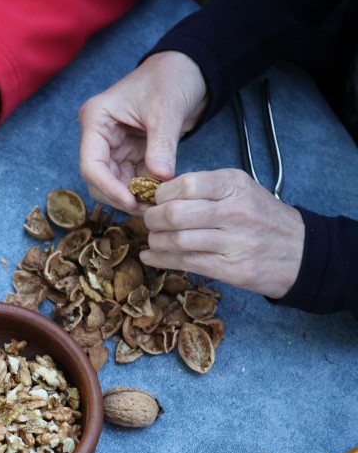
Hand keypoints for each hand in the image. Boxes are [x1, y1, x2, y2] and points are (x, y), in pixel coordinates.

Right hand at [79, 51, 207, 211]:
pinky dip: (144, 191)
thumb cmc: (171, 77)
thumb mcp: (166, 110)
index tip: (130, 201)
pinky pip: (132, 180)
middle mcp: (100, 136)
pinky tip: (159, 197)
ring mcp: (115, 147)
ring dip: (133, 197)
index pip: (91, 164)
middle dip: (120, 196)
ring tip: (156, 205)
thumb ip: (162, 146)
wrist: (190, 70)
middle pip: (98, 179)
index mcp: (96, 120)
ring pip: (114, 184)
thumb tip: (161, 178)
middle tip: (147, 209)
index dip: (107, 187)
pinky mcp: (131, 154)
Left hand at [141, 169, 303, 298]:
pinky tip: (151, 256)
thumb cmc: (261, 218)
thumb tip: (158, 196)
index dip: (161, 195)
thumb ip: (204, 190)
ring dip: (155, 242)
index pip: (184, 185)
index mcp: (235, 185)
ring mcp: (234, 242)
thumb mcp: (241, 191)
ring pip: (176, 241)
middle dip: (152, 219)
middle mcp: (235, 211)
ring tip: (154, 240)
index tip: (156, 201)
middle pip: (174, 214)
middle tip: (150, 222)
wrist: (301, 252)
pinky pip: (185, 263)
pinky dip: (160, 260)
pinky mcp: (231, 268)